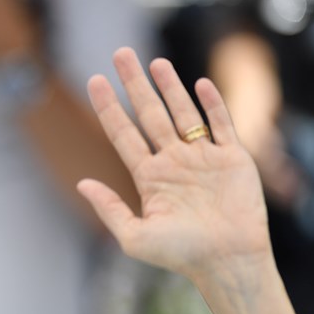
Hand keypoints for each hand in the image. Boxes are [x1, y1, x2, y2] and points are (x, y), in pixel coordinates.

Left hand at [78, 48, 272, 288]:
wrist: (228, 261)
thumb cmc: (181, 255)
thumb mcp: (134, 236)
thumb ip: (109, 209)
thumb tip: (81, 183)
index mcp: (149, 178)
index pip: (123, 134)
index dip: (109, 107)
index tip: (94, 80)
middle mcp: (173, 162)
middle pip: (149, 114)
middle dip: (134, 84)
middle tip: (120, 53)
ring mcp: (203, 158)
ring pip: (183, 112)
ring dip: (169, 87)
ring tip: (153, 62)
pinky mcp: (233, 158)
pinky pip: (221, 124)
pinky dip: (212, 103)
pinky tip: (199, 83)